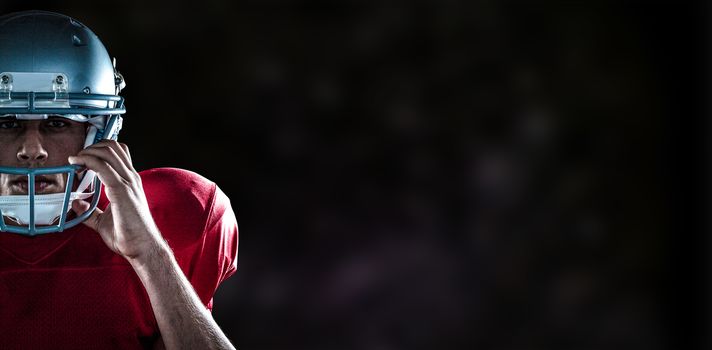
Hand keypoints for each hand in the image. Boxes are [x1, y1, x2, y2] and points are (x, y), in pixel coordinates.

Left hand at [68, 140, 163, 260]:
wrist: (142, 247)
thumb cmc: (129, 236)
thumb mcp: (103, 221)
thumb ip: (91, 211)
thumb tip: (77, 203)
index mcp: (130, 183)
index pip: (119, 153)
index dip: (100, 149)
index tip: (83, 159)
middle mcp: (131, 179)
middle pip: (113, 147)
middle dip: (92, 146)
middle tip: (77, 158)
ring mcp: (128, 183)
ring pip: (108, 152)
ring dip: (88, 151)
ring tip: (75, 159)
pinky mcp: (121, 190)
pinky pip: (102, 166)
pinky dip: (87, 160)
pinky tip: (77, 163)